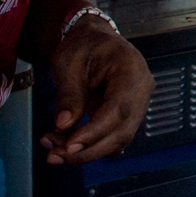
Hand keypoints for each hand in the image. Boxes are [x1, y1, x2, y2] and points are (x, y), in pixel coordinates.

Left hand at [41, 17, 153, 164]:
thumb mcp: (69, 62)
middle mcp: (142, 89)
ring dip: (87, 152)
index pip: (119, 107)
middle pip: (123, 130)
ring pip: (118, 139)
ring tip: (53, 150)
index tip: (69, 145)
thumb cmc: (83, 46)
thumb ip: (69, 93)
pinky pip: (112, 137)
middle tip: (54, 156)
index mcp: (131, 69)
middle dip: (89, 150)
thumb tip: (64, 125)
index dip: (95, 131)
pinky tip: (64, 144)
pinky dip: (88, 147)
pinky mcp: (127, 116)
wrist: (94, 40)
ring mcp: (137, 104)